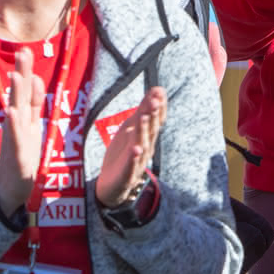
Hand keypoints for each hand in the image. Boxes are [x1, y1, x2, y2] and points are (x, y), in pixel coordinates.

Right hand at [0, 48, 46, 216]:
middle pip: (21, 95)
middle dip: (22, 73)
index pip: (29, 92)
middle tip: (22, 52)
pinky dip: (13, 125)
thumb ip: (33, 103)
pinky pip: (15, 137)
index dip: (29, 73)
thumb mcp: (31, 125)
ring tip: (16, 75)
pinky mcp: (15, 154)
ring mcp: (15, 138)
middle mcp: (18, 124)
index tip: (26, 51)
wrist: (10, 187)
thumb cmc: (21, 154)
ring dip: (16, 94)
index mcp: (25, 118)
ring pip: (17, 112)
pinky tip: (11, 112)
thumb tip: (35, 77)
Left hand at [96, 86, 166, 206]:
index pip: (156, 120)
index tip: (160, 91)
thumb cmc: (124, 153)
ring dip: (144, 131)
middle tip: (155, 100)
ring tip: (144, 117)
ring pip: (142, 145)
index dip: (159, 107)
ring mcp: (137, 161)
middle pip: (151, 130)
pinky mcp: (126, 175)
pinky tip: (135, 149)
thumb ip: (144, 109)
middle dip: (153, 115)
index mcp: (147, 136)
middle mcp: (146, 147)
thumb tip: (157, 89)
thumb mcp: (132, 128)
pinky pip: (131, 166)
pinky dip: (134, 158)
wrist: (113, 185)